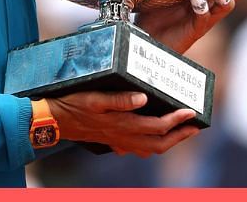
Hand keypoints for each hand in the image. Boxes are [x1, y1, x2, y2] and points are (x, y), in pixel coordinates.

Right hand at [48, 91, 199, 157]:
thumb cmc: (72, 105)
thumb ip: (119, 99)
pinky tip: (151, 138)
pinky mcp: (111, 141)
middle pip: (159, 143)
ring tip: (179, 132)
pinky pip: (137, 149)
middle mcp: (123, 136)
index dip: (177, 120)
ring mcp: (117, 141)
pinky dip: (151, 145)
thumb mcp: (94, 98)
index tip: (191, 111)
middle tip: (194, 126)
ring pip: (150, 149)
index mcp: (122, 124)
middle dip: (179, 136)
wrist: (52, 120)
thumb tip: (143, 97)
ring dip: (168, 142)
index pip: (158, 126)